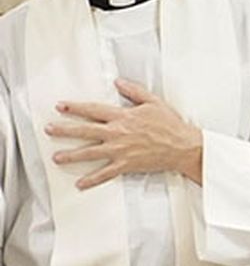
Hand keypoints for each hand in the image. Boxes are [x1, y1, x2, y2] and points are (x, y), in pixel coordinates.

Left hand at [47, 79, 203, 188]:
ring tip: (57, 157)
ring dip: (71, 156)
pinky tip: (80, 183)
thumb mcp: (154, 102)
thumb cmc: (171, 125)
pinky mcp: (126, 165)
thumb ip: (134, 91)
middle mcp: (117, 133)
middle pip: (85, 131)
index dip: (75, 108)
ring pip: (90, 153)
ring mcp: (120, 150)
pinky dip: (92, 180)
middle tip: (49, 130)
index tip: (61, 106)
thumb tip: (118, 82)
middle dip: (64, 130)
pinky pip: (105, 174)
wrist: (184, 147)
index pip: (93, 110)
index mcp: (123, 116)